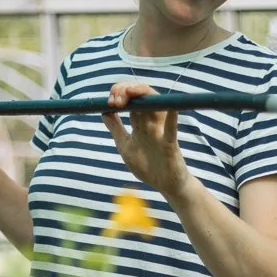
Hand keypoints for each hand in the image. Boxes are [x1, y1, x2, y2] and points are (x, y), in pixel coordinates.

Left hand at [101, 82, 191, 200]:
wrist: (165, 185)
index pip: (131, 100)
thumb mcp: (125, 146)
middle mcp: (151, 123)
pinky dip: (172, 118)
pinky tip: (171, 108)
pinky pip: (171, 129)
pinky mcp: (169, 144)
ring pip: (156, 106)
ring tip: (130, 92)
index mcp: (140, 123)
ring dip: (143, 95)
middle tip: (115, 99)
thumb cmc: (147, 166)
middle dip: (126, 91)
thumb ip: (116, 129)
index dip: (119, 94)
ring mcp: (160, 132)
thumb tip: (104, 112)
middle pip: (142, 97)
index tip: (108, 101)